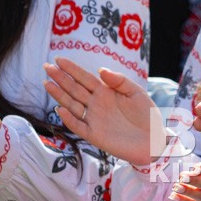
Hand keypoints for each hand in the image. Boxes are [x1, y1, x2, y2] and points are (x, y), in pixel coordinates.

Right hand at [44, 58, 163, 165]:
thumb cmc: (147, 115)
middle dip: (60, 78)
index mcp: (106, 92)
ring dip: (59, 95)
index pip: (85, 78)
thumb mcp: (136, 93)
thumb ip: (119, 81)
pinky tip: (60, 109)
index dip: (72, 69)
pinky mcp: (94, 135)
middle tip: (46, 67)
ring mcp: (94, 119)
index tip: (58, 59)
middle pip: (75, 89)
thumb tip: (100, 69)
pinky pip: (78, 126)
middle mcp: (96, 104)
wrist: (154, 141)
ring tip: (47, 83)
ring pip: (72, 105)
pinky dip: (69, 118)